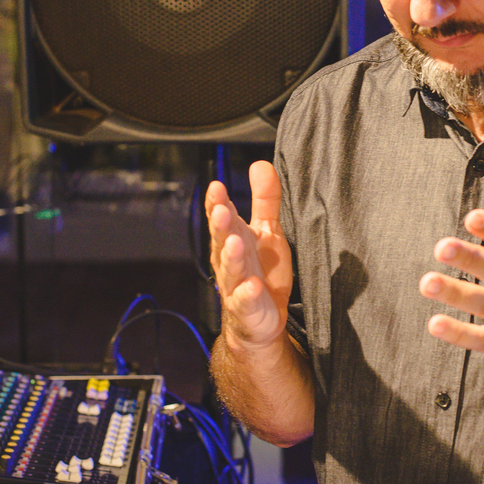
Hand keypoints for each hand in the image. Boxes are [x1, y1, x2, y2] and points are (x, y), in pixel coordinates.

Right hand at [206, 161, 293, 350]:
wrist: (260, 319)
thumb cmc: (261, 271)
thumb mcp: (267, 231)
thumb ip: (265, 199)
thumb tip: (260, 164)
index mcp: (233, 238)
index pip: (221, 217)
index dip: (216, 203)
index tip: (216, 187)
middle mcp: (229, 260)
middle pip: (221, 240)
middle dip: (220, 225)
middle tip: (221, 209)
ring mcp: (235, 285)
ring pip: (230, 268)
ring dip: (231, 255)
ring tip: (235, 241)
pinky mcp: (247, 309)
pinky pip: (245, 301)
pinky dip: (247, 294)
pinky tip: (252, 286)